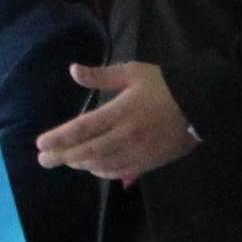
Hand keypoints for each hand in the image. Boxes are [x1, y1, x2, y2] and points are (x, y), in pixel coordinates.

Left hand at [36, 61, 195, 179]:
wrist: (201, 105)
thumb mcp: (133, 72)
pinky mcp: (149, 161)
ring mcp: (138, 151)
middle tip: (43, 160)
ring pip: (102, 163)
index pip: (84, 127)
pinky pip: (119, 171)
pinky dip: (102, 171)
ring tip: (65, 161)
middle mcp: (127, 135)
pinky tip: (92, 167)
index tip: (40, 143)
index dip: (60, 137)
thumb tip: (73, 71)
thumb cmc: (165, 85)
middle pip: (88, 150)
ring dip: (80, 163)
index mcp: (122, 111)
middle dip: (62, 156)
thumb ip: (101, 76)